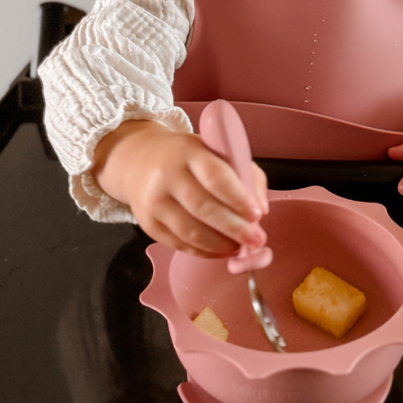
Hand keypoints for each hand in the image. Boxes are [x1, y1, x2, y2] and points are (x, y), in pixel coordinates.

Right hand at [93, 120, 268, 257]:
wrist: (142, 160)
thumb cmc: (188, 157)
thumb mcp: (217, 150)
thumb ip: (246, 173)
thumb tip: (261, 208)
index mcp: (189, 152)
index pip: (216, 177)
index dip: (238, 199)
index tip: (256, 214)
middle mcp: (168, 176)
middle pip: (204, 208)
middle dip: (234, 228)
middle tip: (256, 240)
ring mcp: (155, 202)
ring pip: (191, 232)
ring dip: (221, 244)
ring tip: (240, 246)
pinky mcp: (148, 224)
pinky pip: (180, 244)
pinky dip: (205, 252)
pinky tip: (220, 250)